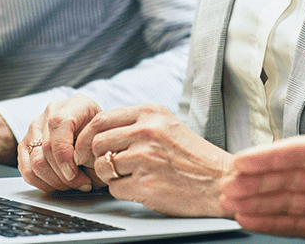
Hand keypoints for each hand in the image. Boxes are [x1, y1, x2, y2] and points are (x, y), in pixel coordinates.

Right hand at [18, 94, 103, 192]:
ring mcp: (37, 127)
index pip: (58, 125)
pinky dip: (42, 183)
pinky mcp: (27, 144)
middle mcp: (53, 111)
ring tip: (72, 184)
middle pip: (46, 148)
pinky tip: (58, 184)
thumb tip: (76, 161)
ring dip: (54, 181)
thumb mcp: (103, 139)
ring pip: (35, 162)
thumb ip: (90, 148)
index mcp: (75, 104)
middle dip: (64, 174)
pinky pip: (26, 170)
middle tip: (81, 184)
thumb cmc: (101, 139)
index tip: (74, 174)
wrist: (95, 140)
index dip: (64, 155)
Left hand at [75, 103, 232, 216]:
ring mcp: (146, 157)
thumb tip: (99, 132)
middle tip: (100, 167)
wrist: (219, 181)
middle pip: (97, 142)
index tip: (84, 148)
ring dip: (109, 176)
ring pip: (103, 166)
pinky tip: (138, 187)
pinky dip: (122, 190)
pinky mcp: (146, 183)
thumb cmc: (193, 157)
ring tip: (126, 177)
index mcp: (150, 113)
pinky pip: (115, 188)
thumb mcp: (167, 126)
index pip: (101, 119)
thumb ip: (136, 124)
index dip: (86, 135)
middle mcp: (147, 131)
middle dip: (93, 157)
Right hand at [221, 112, 304, 243]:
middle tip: (227, 189)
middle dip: (255, 184)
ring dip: (258, 203)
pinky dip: (273, 223)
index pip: (300, 154)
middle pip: (287, 179)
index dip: (269, 158)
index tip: (242, 162)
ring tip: (231, 206)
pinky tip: (253, 220)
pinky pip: (297, 225)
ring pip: (286, 202)